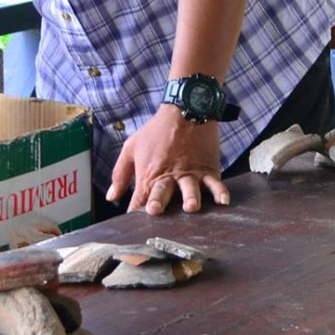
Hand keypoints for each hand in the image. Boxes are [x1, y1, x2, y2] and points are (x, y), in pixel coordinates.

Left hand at [108, 105, 230, 214]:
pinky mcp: (208, 169)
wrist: (185, 109)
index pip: (140, 199)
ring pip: (190, 188)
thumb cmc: (157, 130)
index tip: (133, 225)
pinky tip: (223, 202)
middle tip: (156, 210)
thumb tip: (111, 197)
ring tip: (191, 207)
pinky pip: (214, 182)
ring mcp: (190, 173)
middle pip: (163, 193)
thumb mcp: (131, 148)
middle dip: (158, 202)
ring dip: (190, 198)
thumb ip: (120, 174)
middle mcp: (169, 176)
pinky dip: (219, 192)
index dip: (136, 213)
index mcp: (149, 174)